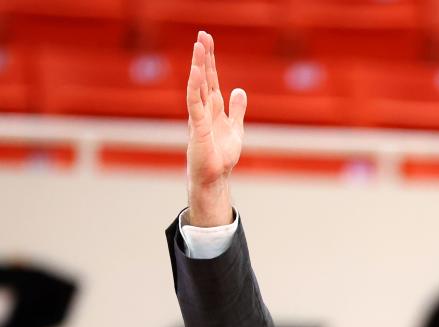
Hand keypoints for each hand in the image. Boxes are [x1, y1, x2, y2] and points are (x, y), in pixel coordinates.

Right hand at [185, 31, 246, 226]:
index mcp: (213, 108)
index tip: (207, 40)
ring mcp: (198, 117)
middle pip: (204, 78)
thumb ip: (237, 109)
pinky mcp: (197, 129)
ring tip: (198, 47)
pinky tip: (196, 73)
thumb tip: (240, 90)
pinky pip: (194, 105)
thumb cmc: (221, 155)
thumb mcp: (236, 128)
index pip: (211, 79)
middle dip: (203, 57)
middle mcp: (204, 109)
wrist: (214, 176)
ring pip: (197, 87)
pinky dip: (195, 89)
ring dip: (198, 67)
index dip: (210, 60)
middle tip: (202, 35)